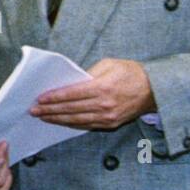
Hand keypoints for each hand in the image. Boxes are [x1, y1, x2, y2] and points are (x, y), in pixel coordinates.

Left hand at [31, 57, 155, 129]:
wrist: (155, 89)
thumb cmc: (131, 73)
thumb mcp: (109, 64)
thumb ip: (88, 73)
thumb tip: (70, 83)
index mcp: (103, 87)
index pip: (71, 94)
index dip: (54, 98)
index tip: (40, 99)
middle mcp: (104, 104)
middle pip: (71, 109)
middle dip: (50, 110)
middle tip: (34, 110)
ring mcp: (108, 117)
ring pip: (76, 120)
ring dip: (57, 119)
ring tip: (43, 117)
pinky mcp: (111, 124)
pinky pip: (86, 125)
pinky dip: (71, 124)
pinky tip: (60, 122)